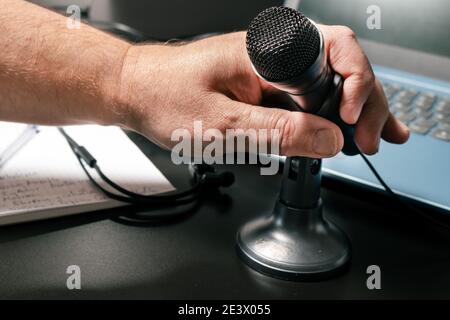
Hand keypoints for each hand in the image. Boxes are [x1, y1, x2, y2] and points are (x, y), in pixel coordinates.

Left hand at [116, 29, 408, 157]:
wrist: (135, 92)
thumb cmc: (165, 98)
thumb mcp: (222, 126)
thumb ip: (279, 133)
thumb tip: (329, 140)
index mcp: (267, 50)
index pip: (337, 50)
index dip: (358, 85)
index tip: (353, 122)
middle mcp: (274, 55)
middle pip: (342, 68)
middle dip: (367, 102)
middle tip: (375, 139)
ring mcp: (270, 73)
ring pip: (326, 86)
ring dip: (355, 111)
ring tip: (373, 138)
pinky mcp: (263, 89)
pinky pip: (304, 100)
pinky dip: (327, 118)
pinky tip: (343, 133)